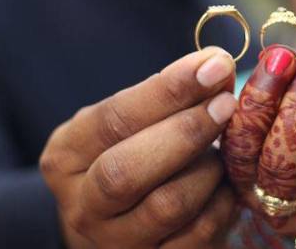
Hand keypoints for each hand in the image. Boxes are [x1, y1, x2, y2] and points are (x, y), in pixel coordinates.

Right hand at [40, 48, 239, 247]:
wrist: (117, 224)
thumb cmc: (131, 154)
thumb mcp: (132, 121)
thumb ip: (168, 94)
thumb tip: (217, 65)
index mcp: (67, 155)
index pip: (113, 119)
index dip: (168, 91)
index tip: (214, 65)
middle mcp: (82, 205)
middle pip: (126, 171)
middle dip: (185, 132)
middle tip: (226, 104)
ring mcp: (114, 243)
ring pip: (166, 207)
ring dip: (208, 171)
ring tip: (225, 150)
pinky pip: (196, 238)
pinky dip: (222, 205)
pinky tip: (229, 185)